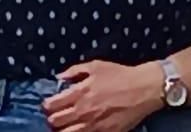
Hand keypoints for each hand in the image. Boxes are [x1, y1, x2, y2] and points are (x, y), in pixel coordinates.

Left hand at [42, 61, 161, 131]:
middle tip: (57, 115)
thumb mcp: (96, 66)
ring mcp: (93, 126)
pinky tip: (81, 129)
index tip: (49, 104)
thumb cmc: (120, 75)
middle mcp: (83, 111)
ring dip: (62, 130)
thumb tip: (58, 78)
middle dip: (52, 119)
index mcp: (79, 93)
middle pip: (55, 123)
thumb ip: (74, 71)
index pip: (51, 106)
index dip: (47, 105)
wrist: (144, 89)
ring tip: (66, 125)